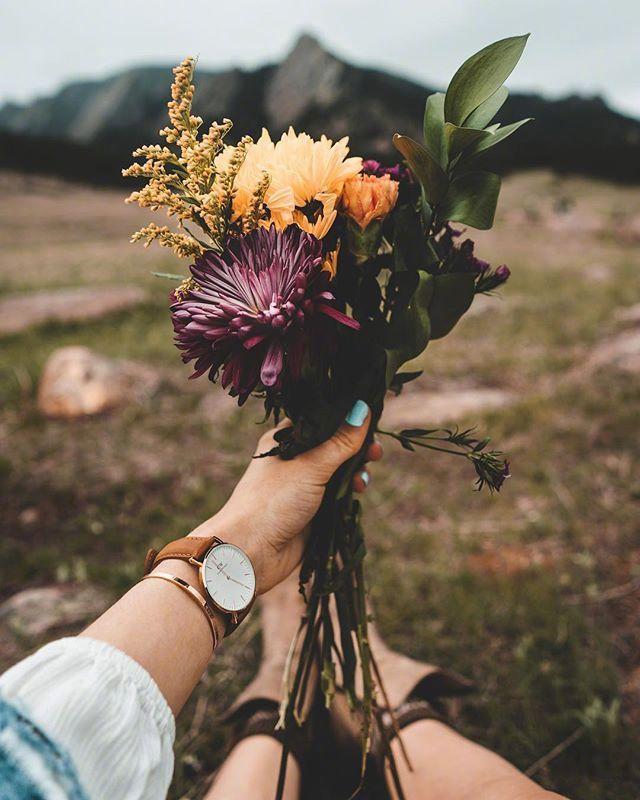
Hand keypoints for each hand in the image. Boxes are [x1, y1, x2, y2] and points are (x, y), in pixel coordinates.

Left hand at [190, 400, 382, 593]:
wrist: (251, 552)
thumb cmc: (273, 501)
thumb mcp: (311, 466)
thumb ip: (340, 441)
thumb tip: (362, 408)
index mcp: (284, 440)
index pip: (319, 420)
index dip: (344, 418)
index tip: (369, 418)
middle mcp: (293, 460)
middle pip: (333, 446)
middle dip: (356, 448)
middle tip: (375, 452)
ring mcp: (302, 485)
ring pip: (338, 471)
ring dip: (355, 471)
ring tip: (363, 479)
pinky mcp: (312, 509)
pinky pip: (337, 494)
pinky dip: (350, 490)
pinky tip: (358, 491)